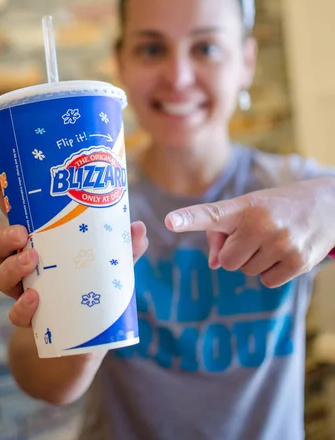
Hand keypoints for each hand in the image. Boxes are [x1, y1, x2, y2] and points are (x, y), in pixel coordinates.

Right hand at [0, 159, 148, 326]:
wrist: (85, 339)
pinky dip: (23, 306)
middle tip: (21, 232)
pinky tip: (36, 298)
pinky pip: (16, 313)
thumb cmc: (95, 288)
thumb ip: (124, 248)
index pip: (16, 212)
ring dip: (11, 266)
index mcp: (40, 241)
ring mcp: (23, 290)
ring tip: (32, 259)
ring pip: (0, 275)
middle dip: (3, 235)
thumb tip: (138, 229)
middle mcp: (24, 263)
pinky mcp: (30, 317)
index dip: (1, 187)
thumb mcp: (111, 264)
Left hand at [165, 178, 334, 287]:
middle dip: (235, 253)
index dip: (188, 219)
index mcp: (243, 206)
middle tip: (254, 235)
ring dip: (255, 261)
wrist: (324, 206)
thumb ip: (221, 233)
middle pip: (227, 261)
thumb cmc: (273, 208)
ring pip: (246, 271)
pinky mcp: (297, 262)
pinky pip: (266, 281)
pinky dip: (271, 272)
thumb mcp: (246, 209)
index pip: (211, 214)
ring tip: (272, 240)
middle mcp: (261, 223)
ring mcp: (281, 243)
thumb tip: (214, 264)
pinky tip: (283, 252)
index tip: (169, 221)